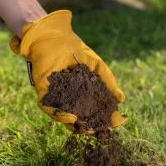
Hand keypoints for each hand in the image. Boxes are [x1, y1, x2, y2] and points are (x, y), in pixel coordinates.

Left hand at [10, 10, 126, 131]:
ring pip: (64, 116)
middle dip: (89, 126)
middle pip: (79, 117)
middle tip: (98, 130)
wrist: (53, 36)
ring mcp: (56, 96)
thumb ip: (108, 80)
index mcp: (82, 93)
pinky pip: (49, 108)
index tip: (114, 123)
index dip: (103, 117)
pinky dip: (60, 115)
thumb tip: (121, 99)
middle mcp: (69, 97)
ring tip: (87, 128)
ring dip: (75, 125)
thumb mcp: (96, 65)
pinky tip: (72, 117)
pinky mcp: (43, 92)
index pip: (93, 109)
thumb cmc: (74, 48)